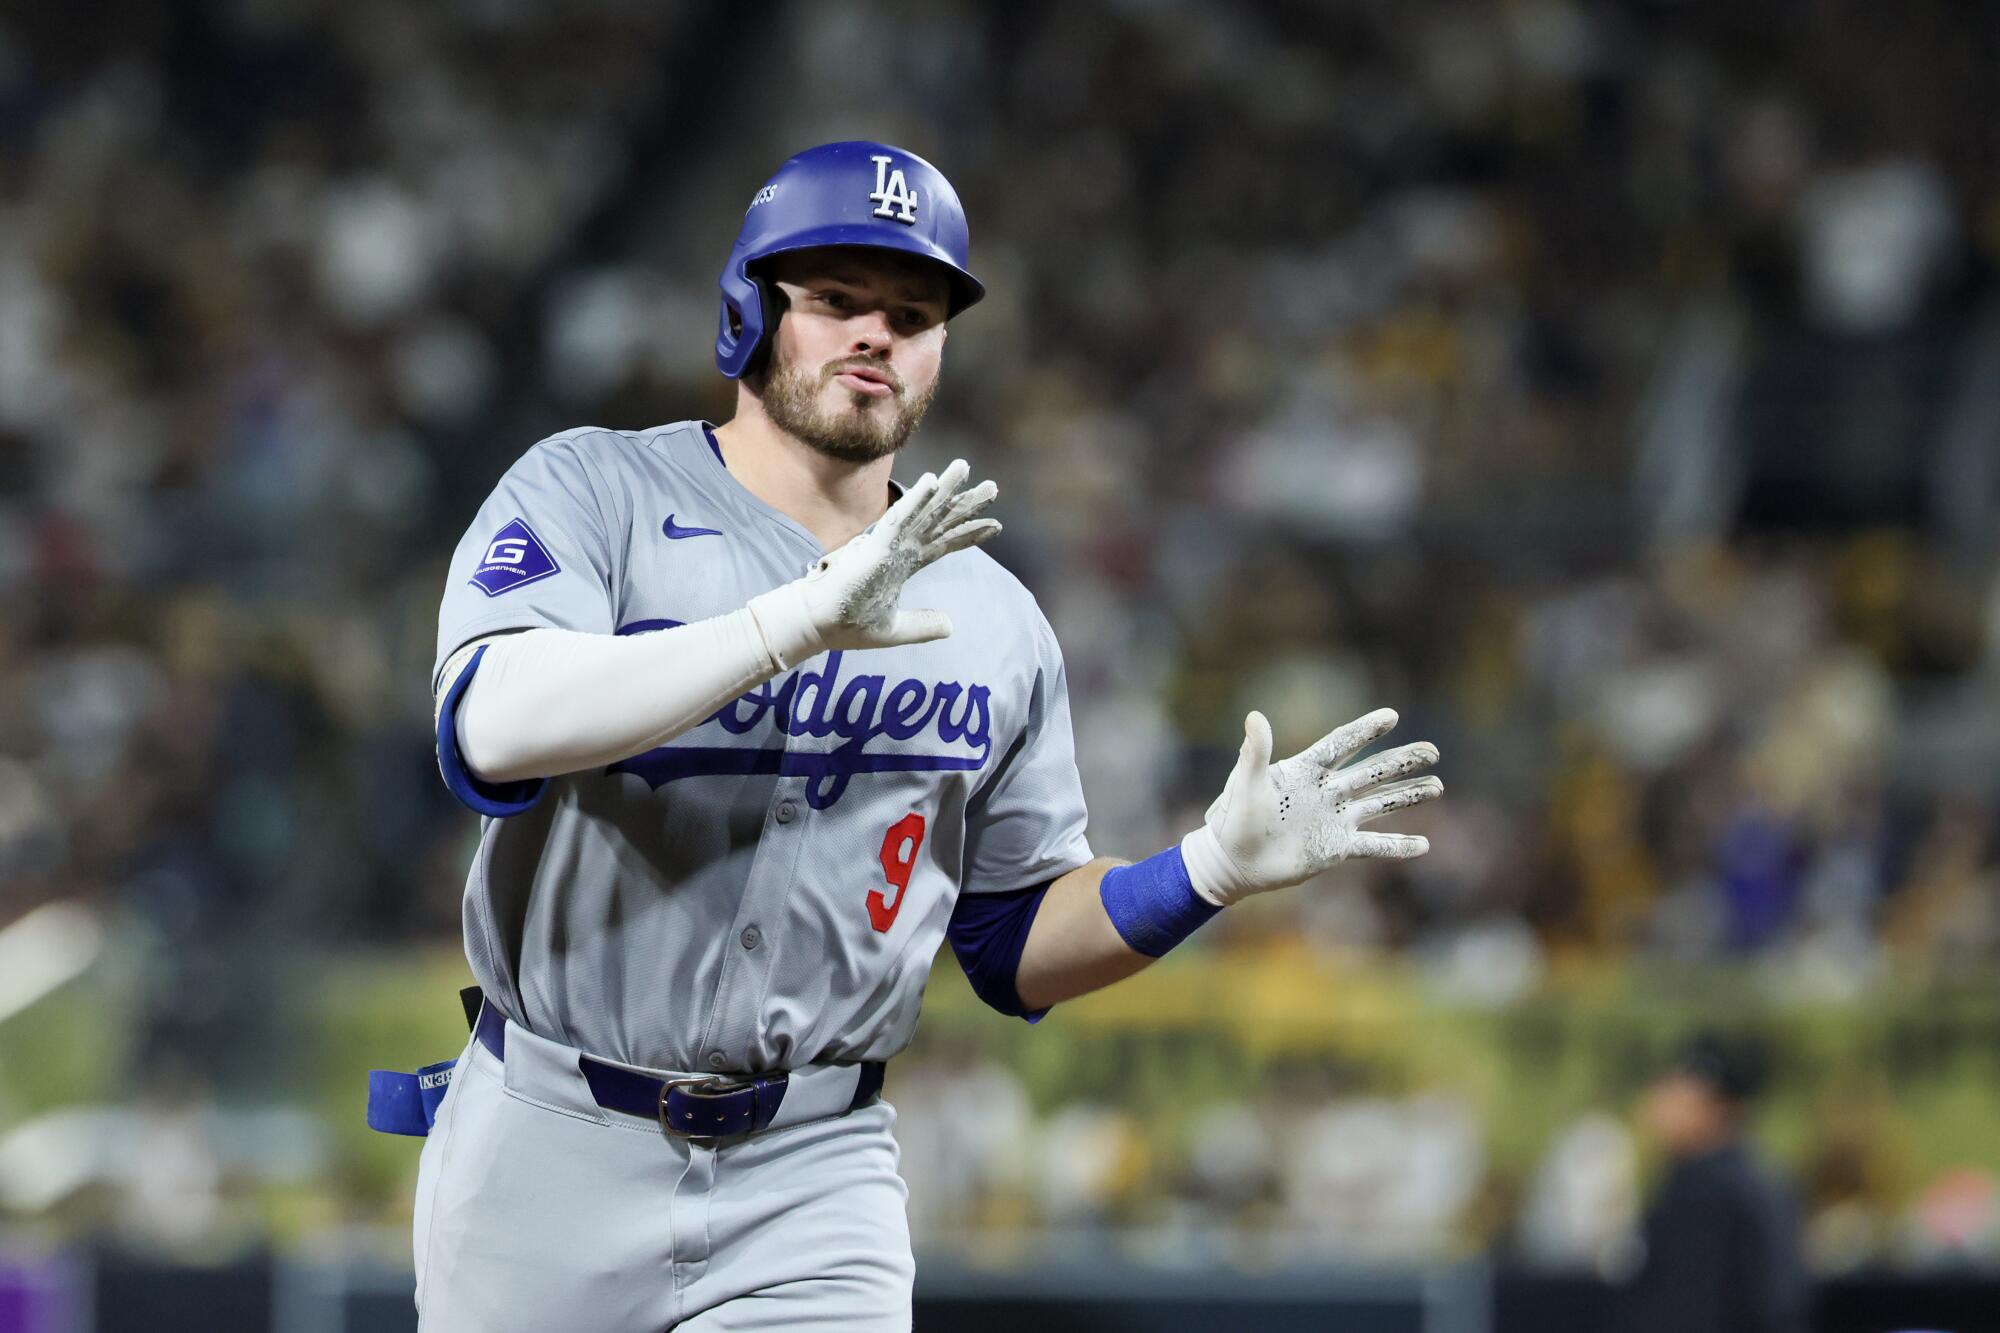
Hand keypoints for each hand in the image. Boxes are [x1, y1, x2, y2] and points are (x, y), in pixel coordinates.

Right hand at [747, 458, 999, 666]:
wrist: (817, 626)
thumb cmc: (847, 624)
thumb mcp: (894, 629)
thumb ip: (922, 625)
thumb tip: (951, 625)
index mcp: (903, 564)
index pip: (944, 544)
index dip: (969, 534)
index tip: (995, 526)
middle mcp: (899, 549)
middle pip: (940, 522)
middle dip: (967, 505)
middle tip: (993, 488)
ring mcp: (888, 545)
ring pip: (924, 512)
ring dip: (946, 490)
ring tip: (965, 468)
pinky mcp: (875, 547)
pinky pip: (900, 519)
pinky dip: (917, 500)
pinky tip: (933, 481)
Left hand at [1180, 708, 1440, 906]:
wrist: (1233, 860)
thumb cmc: (1234, 817)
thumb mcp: (1245, 781)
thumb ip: (1255, 751)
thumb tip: (1255, 716)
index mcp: (1306, 770)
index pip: (1342, 744)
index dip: (1365, 731)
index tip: (1392, 715)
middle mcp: (1327, 791)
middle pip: (1372, 771)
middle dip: (1403, 760)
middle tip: (1433, 751)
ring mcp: (1334, 819)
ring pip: (1380, 804)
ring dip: (1408, 795)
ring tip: (1437, 786)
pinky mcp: (1336, 847)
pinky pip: (1374, 845)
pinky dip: (1398, 846)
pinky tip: (1424, 845)